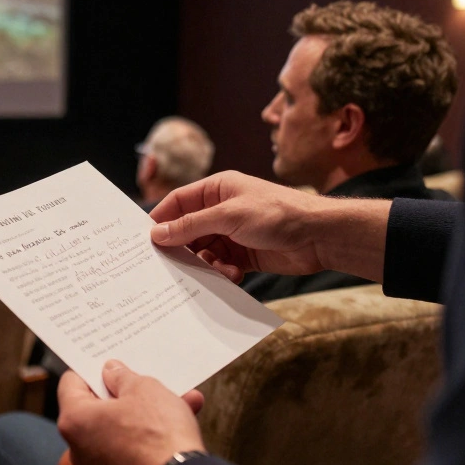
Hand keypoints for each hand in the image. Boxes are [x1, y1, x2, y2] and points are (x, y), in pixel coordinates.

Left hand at [56, 361, 205, 464]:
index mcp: (74, 420)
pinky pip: (132, 450)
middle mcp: (80, 448)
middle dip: (127, 392)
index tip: (109, 363)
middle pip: (98, 408)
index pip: (71, 383)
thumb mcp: (143, 389)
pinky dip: (151, 437)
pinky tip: (183, 422)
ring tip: (180, 397)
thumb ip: (122, 376)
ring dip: (147, 413)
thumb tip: (111, 372)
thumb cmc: (158, 436)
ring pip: (121, 428)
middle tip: (146, 378)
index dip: (91, 369)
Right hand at [148, 171, 389, 283]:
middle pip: (187, 231)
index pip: (177, 203)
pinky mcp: (243, 255)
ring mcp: (232, 234)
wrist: (320, 237)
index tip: (145, 242)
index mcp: (216, 190)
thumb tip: (156, 233)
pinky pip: (219, 266)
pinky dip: (221, 273)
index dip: (160, 221)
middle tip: (172, 267)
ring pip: (202, 253)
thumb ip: (191, 225)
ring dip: (205, 264)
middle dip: (182, 249)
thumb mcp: (228, 216)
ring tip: (219, 269)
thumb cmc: (277, 214)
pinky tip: (233, 274)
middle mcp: (221, 211)